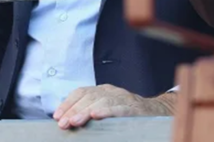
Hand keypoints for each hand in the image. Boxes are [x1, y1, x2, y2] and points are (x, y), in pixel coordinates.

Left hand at [53, 85, 175, 129]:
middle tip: (63, 123)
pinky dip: (106, 111)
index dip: (68, 103)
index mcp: (103, 91)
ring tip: (74, 122)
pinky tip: (96, 115)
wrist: (157, 113)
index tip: (56, 116)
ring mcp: (123, 97)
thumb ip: (90, 111)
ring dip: (85, 111)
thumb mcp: (107, 109)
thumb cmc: (127, 114)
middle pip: (88, 97)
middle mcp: (111, 91)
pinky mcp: (134, 107)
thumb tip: (67, 119)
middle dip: (73, 110)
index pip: (81, 92)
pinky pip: (119, 108)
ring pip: (101, 101)